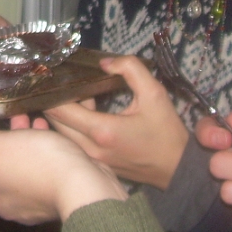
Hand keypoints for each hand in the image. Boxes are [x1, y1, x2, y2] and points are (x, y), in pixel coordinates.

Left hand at [0, 119, 126, 223]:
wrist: (83, 186)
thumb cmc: (40, 167)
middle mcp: (2, 202)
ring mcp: (25, 202)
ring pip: (11, 169)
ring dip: (13, 143)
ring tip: (21, 121)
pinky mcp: (46, 196)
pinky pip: (33, 172)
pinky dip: (33, 151)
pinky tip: (42, 132)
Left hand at [44, 55, 187, 188]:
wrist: (178, 168)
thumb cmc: (166, 132)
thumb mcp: (155, 93)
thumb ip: (130, 69)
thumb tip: (104, 63)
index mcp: (102, 130)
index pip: (60, 110)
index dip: (52, 91)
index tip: (55, 75)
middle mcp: (91, 148)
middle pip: (56, 122)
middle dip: (56, 100)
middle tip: (66, 81)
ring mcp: (93, 159)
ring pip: (64, 133)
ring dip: (66, 113)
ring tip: (81, 93)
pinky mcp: (97, 164)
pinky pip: (75, 142)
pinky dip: (75, 126)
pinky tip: (90, 110)